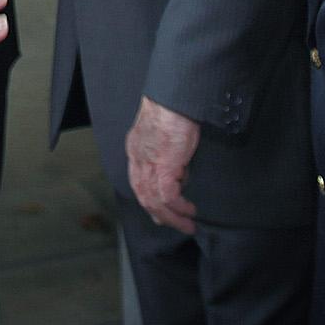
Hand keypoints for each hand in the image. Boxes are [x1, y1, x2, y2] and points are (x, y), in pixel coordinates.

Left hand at [126, 96, 200, 234]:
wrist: (174, 99)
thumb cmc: (173, 110)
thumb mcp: (165, 136)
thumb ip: (167, 154)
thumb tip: (179, 174)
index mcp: (135, 149)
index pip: (138, 181)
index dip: (148, 199)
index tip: (159, 213)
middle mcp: (137, 158)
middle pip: (143, 195)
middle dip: (159, 214)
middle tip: (176, 224)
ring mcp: (148, 163)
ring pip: (154, 201)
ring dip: (171, 217)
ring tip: (186, 224)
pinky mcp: (163, 166)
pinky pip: (167, 196)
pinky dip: (178, 207)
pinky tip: (188, 211)